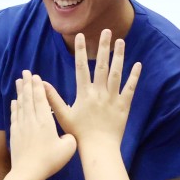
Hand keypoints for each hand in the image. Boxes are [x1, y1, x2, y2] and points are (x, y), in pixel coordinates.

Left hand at [10, 72, 77, 179]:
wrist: (27, 172)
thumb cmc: (49, 160)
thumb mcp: (68, 149)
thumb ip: (70, 139)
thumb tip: (66, 136)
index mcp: (45, 121)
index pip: (41, 99)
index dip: (38, 86)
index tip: (35, 76)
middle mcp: (32, 120)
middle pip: (29, 98)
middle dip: (27, 84)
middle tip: (25, 72)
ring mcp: (21, 126)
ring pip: (21, 105)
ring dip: (20, 92)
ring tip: (19, 81)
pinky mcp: (15, 134)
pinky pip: (14, 116)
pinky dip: (14, 107)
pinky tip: (14, 102)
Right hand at [44, 29, 141, 149]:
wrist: (98, 148)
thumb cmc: (79, 134)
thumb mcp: (62, 116)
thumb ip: (53, 98)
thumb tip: (41, 83)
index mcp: (84, 93)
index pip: (82, 67)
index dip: (81, 50)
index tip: (81, 36)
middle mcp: (99, 92)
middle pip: (102, 65)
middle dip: (104, 46)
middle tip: (106, 31)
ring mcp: (113, 98)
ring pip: (117, 73)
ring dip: (119, 56)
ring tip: (121, 41)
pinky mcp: (124, 105)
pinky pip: (130, 88)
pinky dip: (134, 76)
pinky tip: (137, 64)